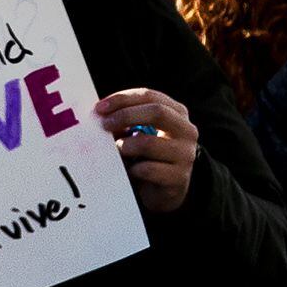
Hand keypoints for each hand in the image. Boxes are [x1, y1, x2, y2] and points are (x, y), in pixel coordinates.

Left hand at [96, 86, 197, 212]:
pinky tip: (129, 170)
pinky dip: (132, 169)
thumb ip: (125, 120)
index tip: (100, 108)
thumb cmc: (147, 156)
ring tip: (118, 152)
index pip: (149, 96)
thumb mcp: (139, 132)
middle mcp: (187, 130)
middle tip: (105, 124)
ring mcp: (186, 154)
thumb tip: (100, 113)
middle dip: (126, 116)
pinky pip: (148, 169)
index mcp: (176, 112)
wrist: (165, 190)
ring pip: (150, 143)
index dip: (123, 99)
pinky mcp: (179, 177)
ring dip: (126, 146)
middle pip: (157, 112)